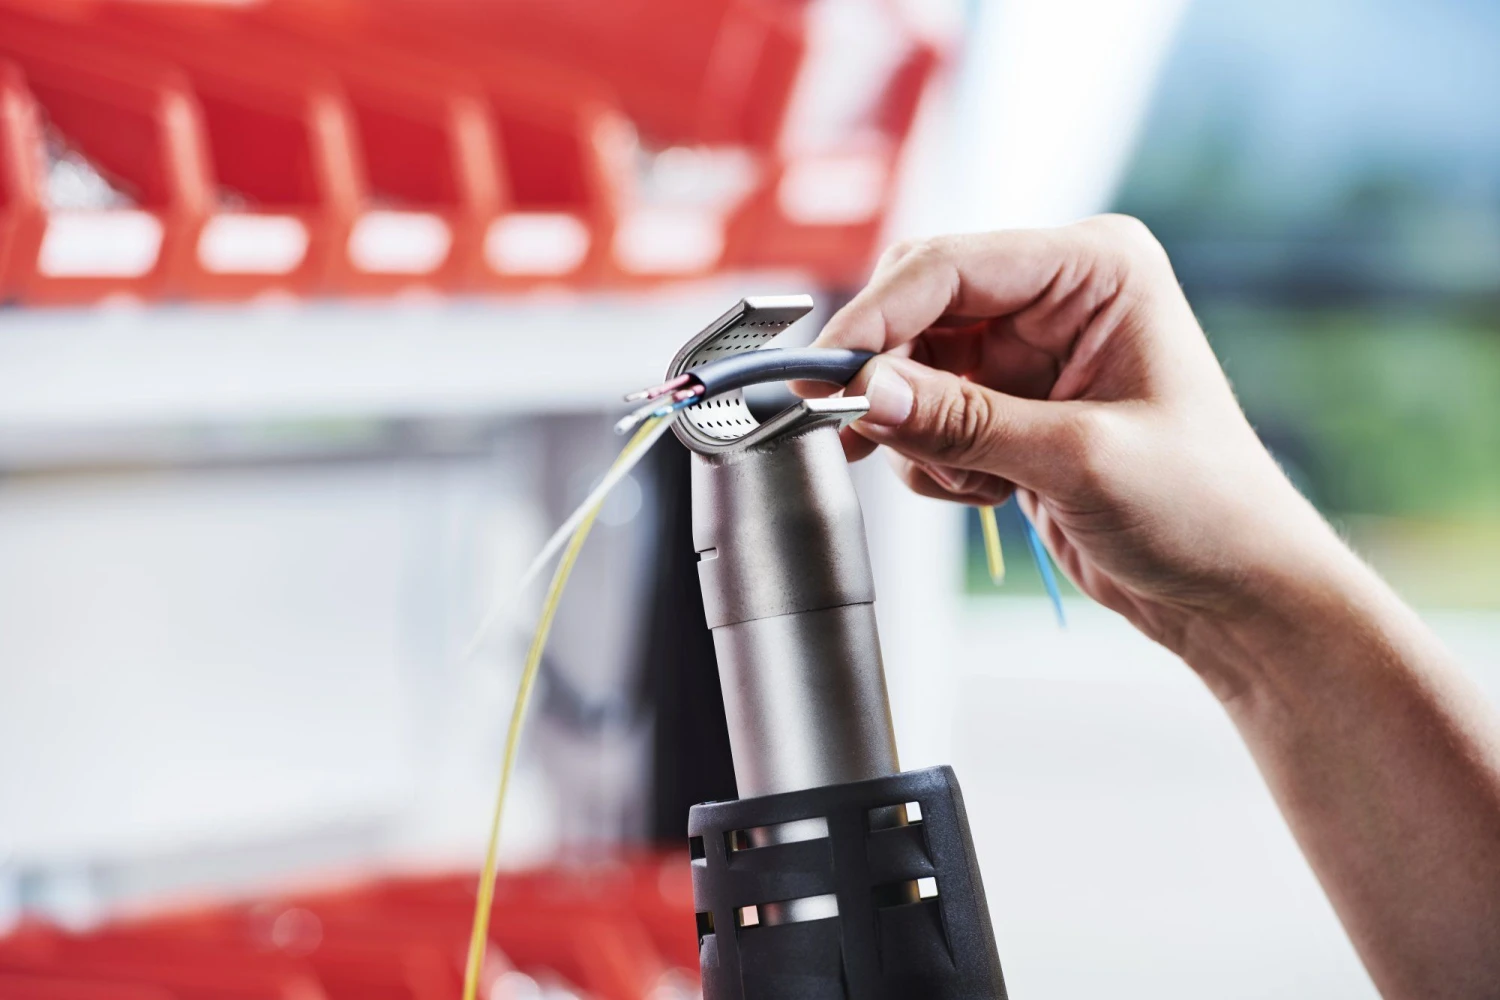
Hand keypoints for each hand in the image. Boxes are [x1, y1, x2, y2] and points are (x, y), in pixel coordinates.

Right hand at [810, 216, 1340, 681]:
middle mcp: (1059, 296)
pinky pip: (929, 414)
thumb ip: (964, 421)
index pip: (950, 267)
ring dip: (918, 431)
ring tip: (973, 482)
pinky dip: (935, 458)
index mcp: (1096, 268)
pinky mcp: (1011, 404)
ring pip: (913, 367)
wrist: (1233, 587)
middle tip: (860, 435)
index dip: (876, 319)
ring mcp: (1031, 351)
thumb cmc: (1203, 509)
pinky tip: (992, 492)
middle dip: (889, 376)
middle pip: (919, 307)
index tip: (823, 378)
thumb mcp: (1078, 461)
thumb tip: (868, 393)